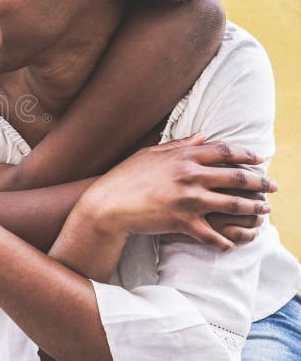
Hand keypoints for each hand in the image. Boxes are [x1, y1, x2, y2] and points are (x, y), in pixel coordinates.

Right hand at [78, 133, 276, 250]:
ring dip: (253, 210)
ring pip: (233, 205)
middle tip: (273, 188)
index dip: (247, 155)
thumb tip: (204, 136)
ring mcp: (188, 200)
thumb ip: (180, 144)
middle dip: (261, 183)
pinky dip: (225, 241)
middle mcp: (190, 176)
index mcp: (183, 156)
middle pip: (238, 177)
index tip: (260, 160)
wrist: (107, 204)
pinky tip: (232, 243)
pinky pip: (213, 234)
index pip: (226, 151)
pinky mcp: (183, 222)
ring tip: (263, 212)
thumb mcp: (151, 154)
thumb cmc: (126, 176)